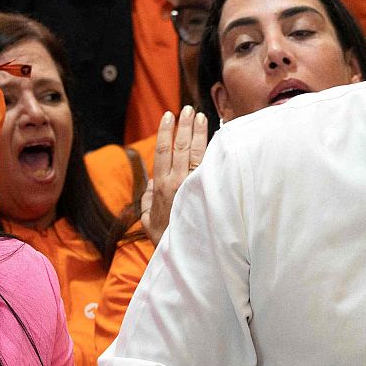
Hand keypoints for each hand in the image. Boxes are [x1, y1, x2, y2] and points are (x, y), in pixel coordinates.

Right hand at [142, 106, 207, 244]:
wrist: (185, 257)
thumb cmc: (167, 240)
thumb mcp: (148, 221)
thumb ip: (147, 200)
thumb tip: (151, 184)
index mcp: (161, 187)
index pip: (163, 151)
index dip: (165, 131)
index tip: (169, 115)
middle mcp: (176, 183)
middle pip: (180, 147)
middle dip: (184, 126)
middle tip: (188, 109)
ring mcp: (193, 187)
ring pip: (195, 153)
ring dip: (198, 133)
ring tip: (200, 116)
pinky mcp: (207, 193)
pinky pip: (211, 167)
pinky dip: (213, 151)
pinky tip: (218, 139)